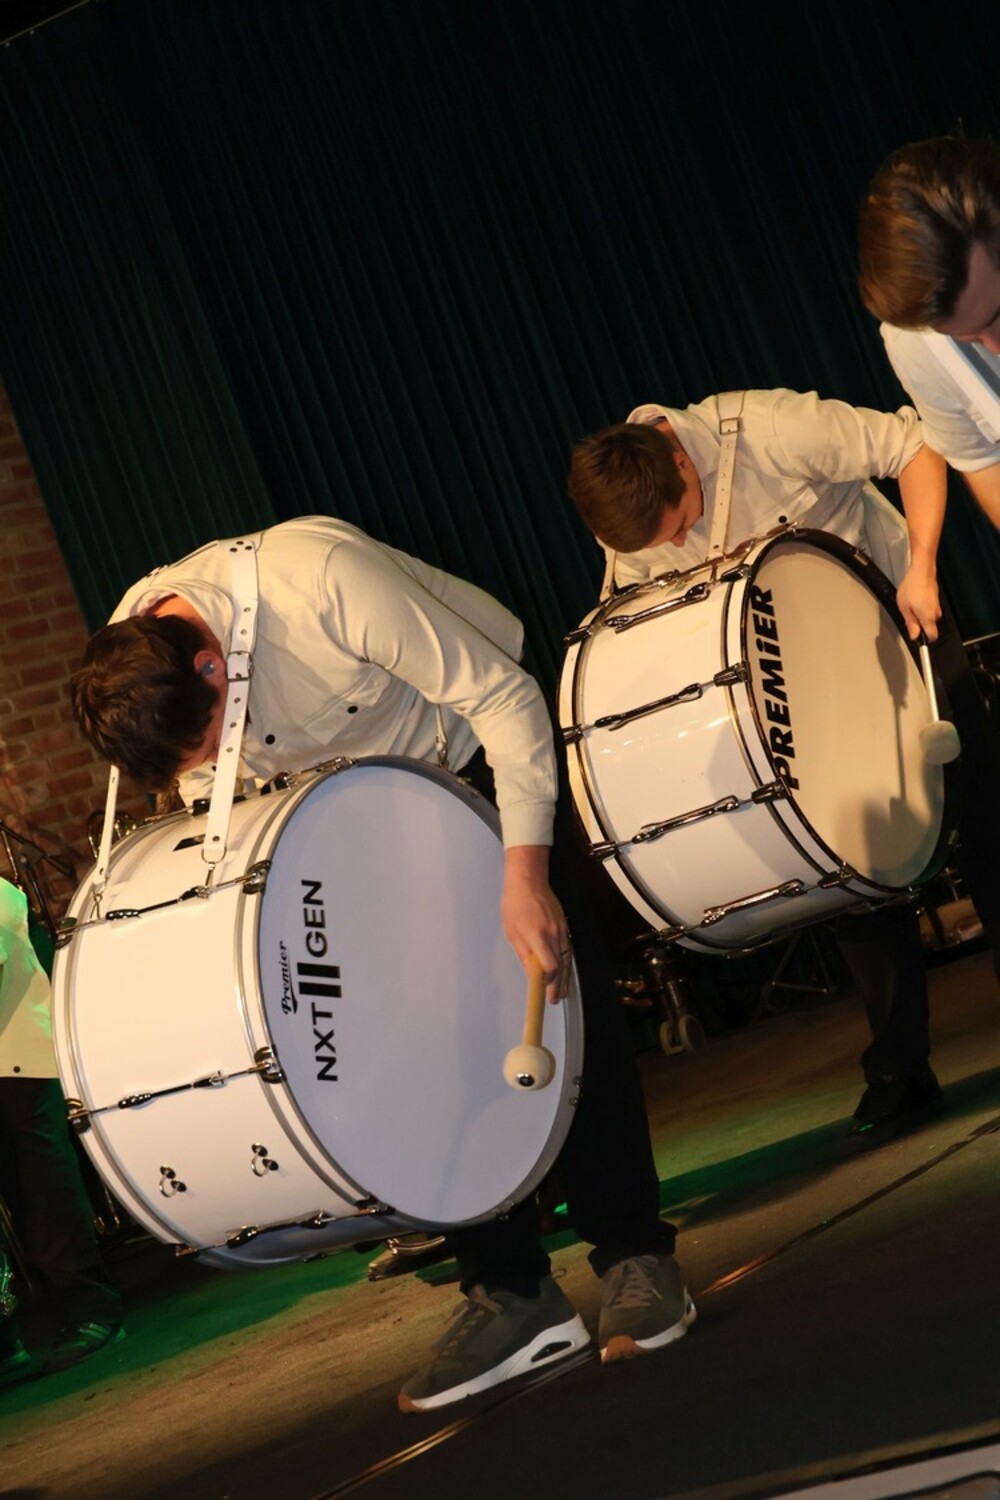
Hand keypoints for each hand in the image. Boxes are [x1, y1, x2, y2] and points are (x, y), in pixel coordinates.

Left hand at [500, 845, 571, 1001]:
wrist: (529, 881)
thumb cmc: (515, 905)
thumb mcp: (512, 932)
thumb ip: (524, 955)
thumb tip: (531, 974)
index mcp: (538, 936)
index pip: (550, 966)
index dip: (548, 982)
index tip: (544, 992)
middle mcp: (553, 934)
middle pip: (561, 966)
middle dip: (558, 985)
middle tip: (555, 999)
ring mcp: (561, 930)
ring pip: (567, 959)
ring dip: (565, 977)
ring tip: (562, 992)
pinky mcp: (564, 926)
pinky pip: (567, 950)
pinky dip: (566, 963)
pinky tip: (564, 973)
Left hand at [896, 566, 940, 642]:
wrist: (922, 571)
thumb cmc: (913, 586)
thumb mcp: (904, 608)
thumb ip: (910, 623)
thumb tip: (914, 635)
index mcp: (928, 617)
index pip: (932, 636)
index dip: (925, 641)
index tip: (920, 643)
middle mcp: (935, 613)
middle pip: (929, 627)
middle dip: (919, 625)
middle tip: (909, 616)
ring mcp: (937, 606)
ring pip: (929, 617)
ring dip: (920, 615)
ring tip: (910, 605)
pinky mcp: (936, 599)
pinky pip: (929, 609)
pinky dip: (922, 607)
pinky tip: (915, 599)